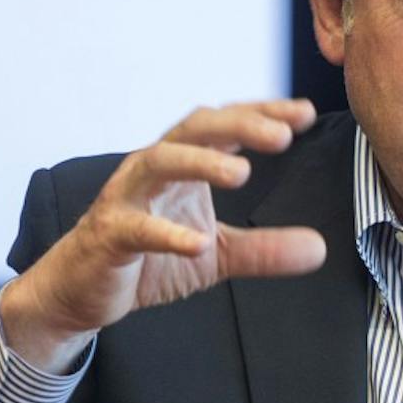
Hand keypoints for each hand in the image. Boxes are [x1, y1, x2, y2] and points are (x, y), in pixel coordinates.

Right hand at [0, 99, 327, 371]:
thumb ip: (265, 249)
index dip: (262, 114)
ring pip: (159, 161)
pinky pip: (136, 228)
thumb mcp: (217, 255)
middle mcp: (153, 169)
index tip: (305, 112)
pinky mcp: (108, 235)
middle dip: (239, 125)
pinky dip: (167, 233)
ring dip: (200, 162)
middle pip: (195, 129)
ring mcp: (127, 198)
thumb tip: (320, 248)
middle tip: (282, 135)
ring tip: (241, 173)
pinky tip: (198, 244)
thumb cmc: (147, 258)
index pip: (224, 126)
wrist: (81, 291)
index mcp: (182, 165)